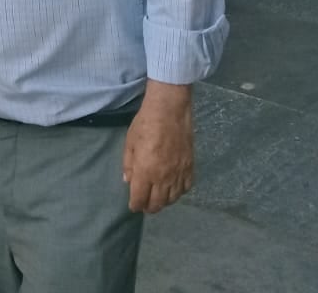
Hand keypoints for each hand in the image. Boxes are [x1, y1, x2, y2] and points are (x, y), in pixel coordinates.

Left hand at [123, 84, 193, 213]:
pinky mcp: (190, 168)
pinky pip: (186, 188)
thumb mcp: (130, 142)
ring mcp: (178, 174)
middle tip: (144, 205)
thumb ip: (128, 164)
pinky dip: (179, 193)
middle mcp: (163, 178)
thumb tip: (128, 181)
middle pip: (157, 204)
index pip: (140, 199)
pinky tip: (174, 188)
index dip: (135, 205)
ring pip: (172, 199)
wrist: (170, 111)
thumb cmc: (145, 123)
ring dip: (164, 202)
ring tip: (158, 198)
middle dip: (149, 207)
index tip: (133, 206)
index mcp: (146, 172)